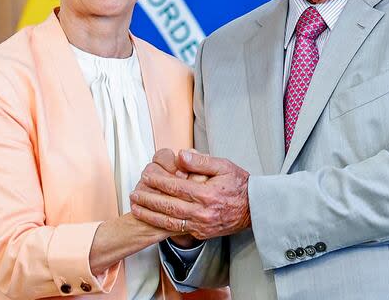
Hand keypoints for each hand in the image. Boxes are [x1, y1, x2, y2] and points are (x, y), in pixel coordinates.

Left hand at [130, 150, 250, 239]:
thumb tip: (180, 156)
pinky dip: (162, 225)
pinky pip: (178, 230)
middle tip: (134, 193)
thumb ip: (201, 161)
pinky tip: (152, 218)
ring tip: (136, 207)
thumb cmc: (239, 185)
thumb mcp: (224, 166)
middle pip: (168, 206)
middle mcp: (203, 212)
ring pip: (169, 222)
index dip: (158, 182)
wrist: (254, 209)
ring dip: (150, 215)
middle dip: (148, 199)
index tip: (146, 176)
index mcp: (207, 194)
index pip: (175, 187)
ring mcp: (201, 225)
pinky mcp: (201, 233)